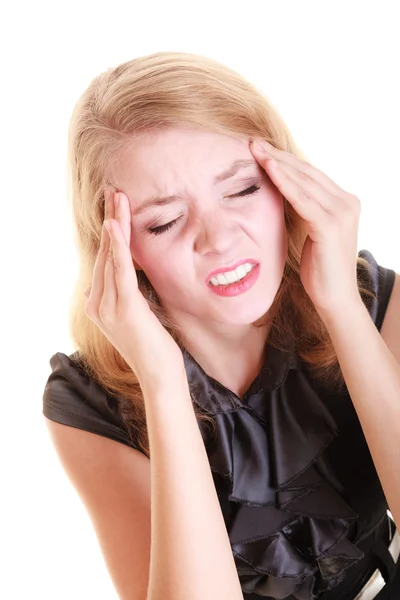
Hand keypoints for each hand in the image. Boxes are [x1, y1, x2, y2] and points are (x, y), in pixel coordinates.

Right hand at [84, 188, 185, 390]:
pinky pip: (119, 270)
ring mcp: (108, 307)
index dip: (111, 231)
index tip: (116, 206)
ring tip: (117, 197)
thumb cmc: (155, 346)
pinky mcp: (124, 309)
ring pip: (110, 256)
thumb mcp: (140, 315)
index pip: (105, 260)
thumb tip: (127, 277)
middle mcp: (98, 304)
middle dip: (110, 220)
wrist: (160, 376)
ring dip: (114, 224)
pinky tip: (115, 225)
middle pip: (104, 253)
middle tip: (114, 192)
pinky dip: (117, 246)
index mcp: (100, 304)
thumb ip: (130, 295)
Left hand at [250, 139, 361, 318]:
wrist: (334, 299)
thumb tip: (283, 193)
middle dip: (278, 155)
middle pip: (307, 172)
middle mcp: (347, 202)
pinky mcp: (331, 226)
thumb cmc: (319, 269)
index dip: (285, 160)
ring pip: (304, 181)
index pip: (310, 174)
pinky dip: (285, 183)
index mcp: (344, 201)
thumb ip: (304, 211)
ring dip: (277, 163)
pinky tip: (269, 169)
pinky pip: (303, 199)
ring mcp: (342, 213)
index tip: (261, 149)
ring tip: (255, 149)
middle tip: (252, 141)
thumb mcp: (311, 232)